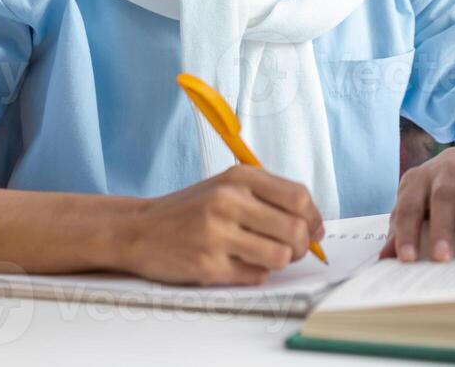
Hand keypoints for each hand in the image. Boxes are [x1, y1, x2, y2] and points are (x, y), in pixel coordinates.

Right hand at [118, 165, 324, 285]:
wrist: (140, 229)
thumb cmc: (191, 210)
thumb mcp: (226, 186)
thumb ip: (267, 197)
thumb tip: (312, 224)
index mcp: (238, 177)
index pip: (298, 197)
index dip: (314, 218)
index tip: (315, 229)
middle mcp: (228, 201)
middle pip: (294, 229)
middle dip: (303, 245)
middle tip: (295, 249)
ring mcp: (217, 234)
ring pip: (280, 256)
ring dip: (280, 261)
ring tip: (266, 257)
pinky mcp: (208, 265)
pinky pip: (256, 276)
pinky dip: (256, 274)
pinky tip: (241, 264)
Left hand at [380, 142, 454, 262]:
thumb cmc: (435, 191)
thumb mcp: (416, 203)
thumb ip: (401, 229)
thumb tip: (384, 259)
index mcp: (418, 180)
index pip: (409, 207)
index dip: (407, 232)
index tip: (407, 258)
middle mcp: (446, 172)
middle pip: (443, 197)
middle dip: (442, 228)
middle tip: (442, 257)